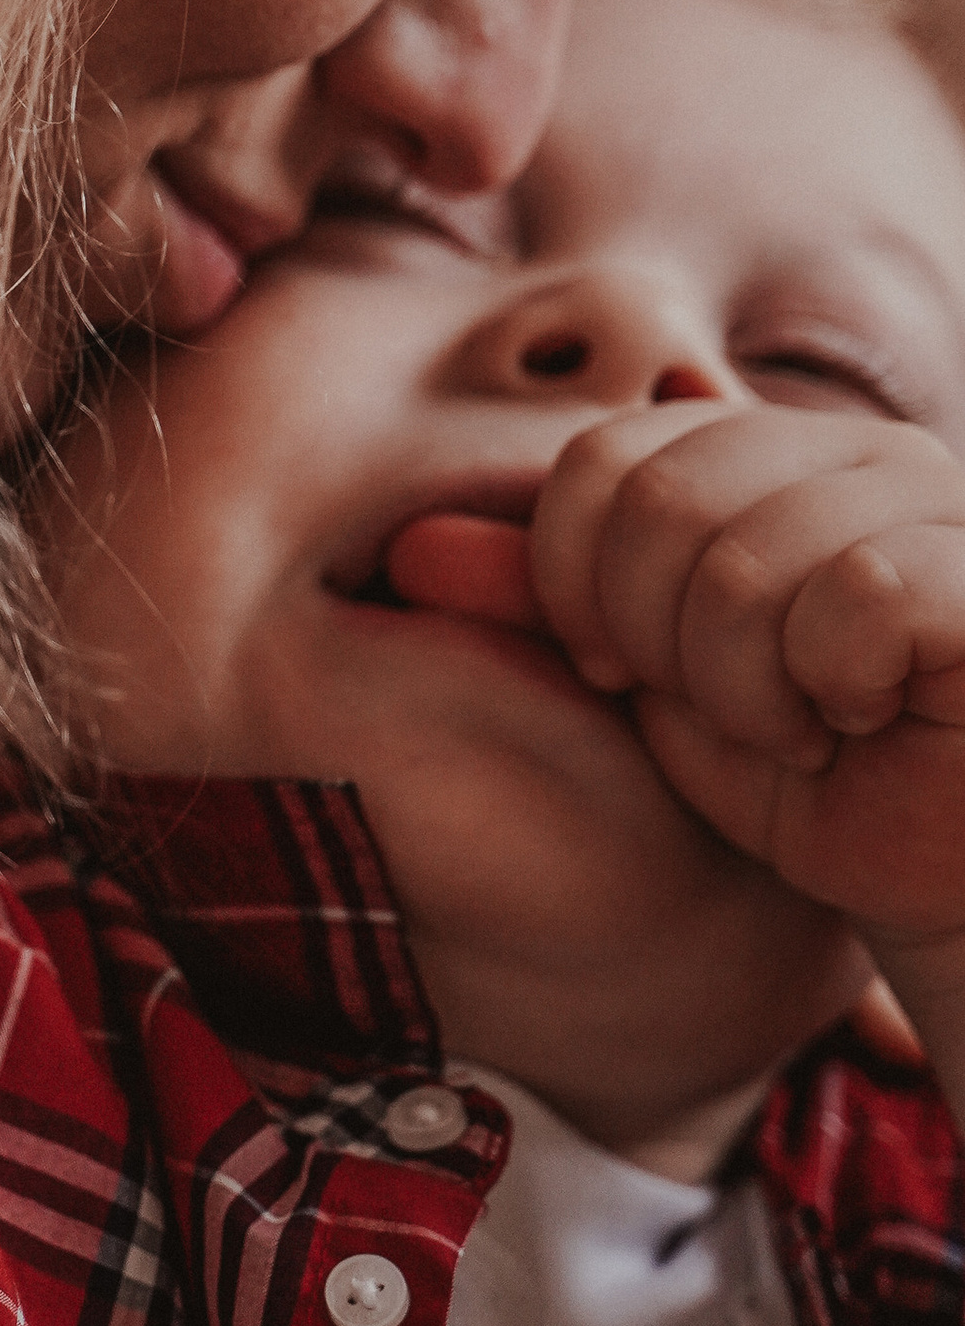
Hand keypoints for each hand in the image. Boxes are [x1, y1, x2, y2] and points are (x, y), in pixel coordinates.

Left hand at [526, 405, 964, 977]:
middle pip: (661, 506)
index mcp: (768, 448)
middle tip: (735, 710)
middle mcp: (858, 447)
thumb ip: (547, 601)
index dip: (579, 587)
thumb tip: (413, 547)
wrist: (930, 878)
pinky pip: (857, 596)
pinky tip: (871, 716)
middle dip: (663, 647)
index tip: (628, 672)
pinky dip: (836, 685)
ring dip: (750, 689)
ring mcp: (936, 499)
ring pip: (747, 563)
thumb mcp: (648, 683)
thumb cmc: (804, 776)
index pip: (601, 459)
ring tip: (808, 722)